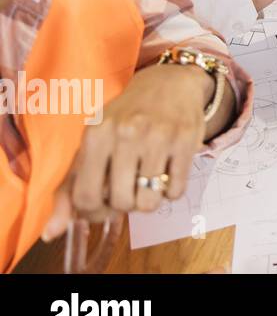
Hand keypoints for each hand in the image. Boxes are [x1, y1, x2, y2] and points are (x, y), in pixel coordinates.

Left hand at [42, 62, 210, 238]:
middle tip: (130, 188)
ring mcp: (158, 136)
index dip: (94, 211)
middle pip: (120, 203)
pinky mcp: (186, 141)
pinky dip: (171, 190)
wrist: (170, 82)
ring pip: (149, 202)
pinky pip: (176, 191)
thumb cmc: (126, 118)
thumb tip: (51, 233)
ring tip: (149, 182)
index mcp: (96, 134)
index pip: (85, 197)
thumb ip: (69, 187)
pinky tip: (167, 172)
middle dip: (125, 204)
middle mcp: (126, 133)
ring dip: (149, 200)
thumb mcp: (93, 143)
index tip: (104, 202)